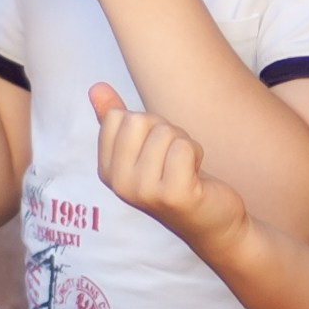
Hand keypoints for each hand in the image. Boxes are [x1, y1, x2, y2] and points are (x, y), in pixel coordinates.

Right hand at [90, 83, 249, 252]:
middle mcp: (120, 184)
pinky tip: (196, 176)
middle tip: (175, 159)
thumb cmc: (177, 178)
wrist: (211, 221)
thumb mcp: (143, 148)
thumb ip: (116, 120)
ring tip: (186, 169)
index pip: (118, 117)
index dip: (147, 125)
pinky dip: (196, 153)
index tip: (157, 151)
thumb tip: (96, 86)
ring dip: (185, 144)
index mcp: (107, 170)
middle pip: (140, 120)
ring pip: (166, 132)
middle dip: (166, 131)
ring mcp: (144, 192)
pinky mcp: (173, 195)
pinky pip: (184, 147)